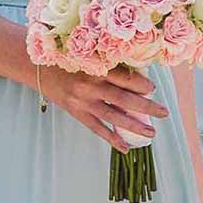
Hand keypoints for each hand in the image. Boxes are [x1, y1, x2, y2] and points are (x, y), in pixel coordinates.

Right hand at [36, 61, 167, 150]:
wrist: (38, 67)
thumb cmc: (68, 57)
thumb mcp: (89, 54)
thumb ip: (110, 64)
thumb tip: (137, 77)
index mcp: (96, 67)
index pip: (126, 78)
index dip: (142, 85)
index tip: (152, 88)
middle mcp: (91, 86)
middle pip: (125, 99)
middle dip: (147, 107)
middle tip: (164, 112)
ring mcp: (83, 102)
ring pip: (114, 117)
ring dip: (134, 126)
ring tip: (151, 132)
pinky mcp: (76, 113)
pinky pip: (97, 128)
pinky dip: (112, 139)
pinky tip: (125, 147)